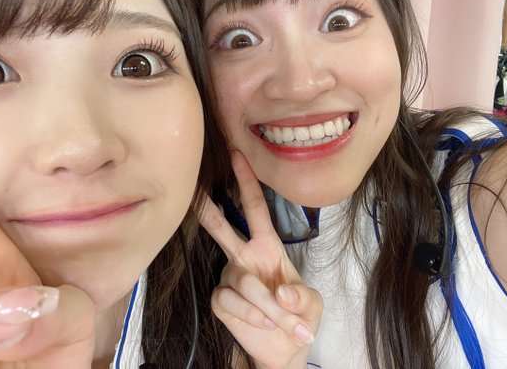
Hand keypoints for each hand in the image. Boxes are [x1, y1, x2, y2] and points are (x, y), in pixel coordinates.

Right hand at [199, 150, 322, 368]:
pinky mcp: (221, 300)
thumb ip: (301, 297)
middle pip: (221, 226)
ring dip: (267, 306)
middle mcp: (243, 255)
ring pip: (241, 282)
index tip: (237, 155)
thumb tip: (280, 291)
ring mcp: (229, 277)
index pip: (255, 208)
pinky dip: (250, 314)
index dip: (247, 182)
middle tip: (195, 188)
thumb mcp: (312, 305)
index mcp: (267, 245)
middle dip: (208, 208)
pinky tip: (262, 323)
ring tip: (286, 323)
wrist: (285, 349)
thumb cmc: (299, 316)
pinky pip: (229, 301)